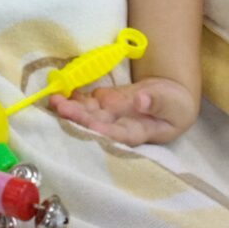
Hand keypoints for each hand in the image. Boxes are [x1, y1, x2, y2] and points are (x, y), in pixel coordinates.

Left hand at [48, 77, 198, 145]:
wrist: (168, 96)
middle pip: (97, 124)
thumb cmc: (175, 105)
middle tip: (62, 109)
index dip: (105, 132)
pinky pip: (84, 101)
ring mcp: (109, 114)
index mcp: (139, 131)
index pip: (120, 135)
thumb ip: (157, 102)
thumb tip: (141, 100)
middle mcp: (119, 125)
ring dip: (70, 108)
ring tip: (54, 101)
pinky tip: (58, 92)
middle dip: (78, 118)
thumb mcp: (173, 104)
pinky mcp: (103, 102)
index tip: (93, 127)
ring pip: (87, 113)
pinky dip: (71, 96)